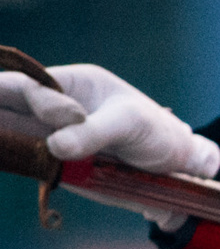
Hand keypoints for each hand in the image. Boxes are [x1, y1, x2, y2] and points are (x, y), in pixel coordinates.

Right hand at [0, 64, 219, 230]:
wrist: (174, 164)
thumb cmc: (156, 132)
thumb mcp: (130, 125)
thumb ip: (94, 133)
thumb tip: (56, 146)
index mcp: (72, 83)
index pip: (30, 85)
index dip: (34, 101)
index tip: (65, 121)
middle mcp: (53, 105)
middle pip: (6, 102)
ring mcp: (49, 133)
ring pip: (7, 129)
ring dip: (1, 138)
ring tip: (2, 147)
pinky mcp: (52, 160)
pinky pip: (21, 155)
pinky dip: (10, 156)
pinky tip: (7, 158)